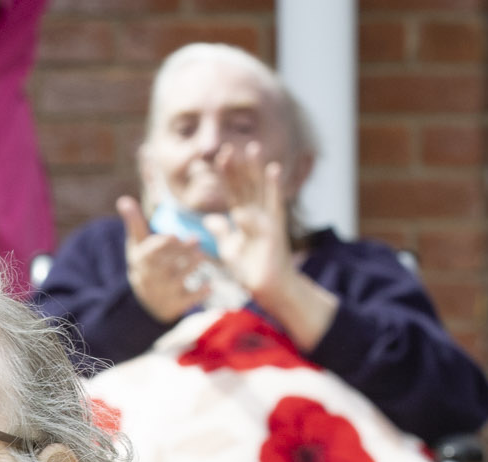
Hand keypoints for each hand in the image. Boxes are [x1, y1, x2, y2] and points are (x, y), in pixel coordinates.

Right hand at [116, 195, 208, 324]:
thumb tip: (123, 199)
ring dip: (192, 266)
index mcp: (142, 261)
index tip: (174, 236)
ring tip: (202, 257)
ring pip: (180, 278)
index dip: (164, 244)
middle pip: (168, 262)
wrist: (146, 302)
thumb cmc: (145, 265)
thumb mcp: (136, 245)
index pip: (153, 251)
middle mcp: (152, 277)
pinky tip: (210, 285)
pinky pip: (189, 299)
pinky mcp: (175, 305)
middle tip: (196, 240)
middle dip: (183, 251)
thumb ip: (134, 223)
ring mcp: (164, 292)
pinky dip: (200, 293)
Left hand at [206, 146, 336, 349]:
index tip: (219, 157)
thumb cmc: (251, 270)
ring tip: (253, 148)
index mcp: (245, 218)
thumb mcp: (230, 249)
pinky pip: (274, 204)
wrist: (268, 288)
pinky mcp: (276, 227)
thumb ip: (222, 232)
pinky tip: (272, 169)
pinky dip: (273, 187)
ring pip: (260, 190)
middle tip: (229, 147)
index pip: (234, 191)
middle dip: (238, 168)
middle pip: (246, 186)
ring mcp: (268, 219)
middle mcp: (257, 214)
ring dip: (256, 169)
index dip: (227, 175)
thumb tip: (210, 219)